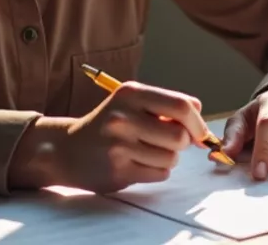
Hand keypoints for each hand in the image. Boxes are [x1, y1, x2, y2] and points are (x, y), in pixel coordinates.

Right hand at [8, 82, 208, 193]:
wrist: (67, 150)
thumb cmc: (109, 124)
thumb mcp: (132, 102)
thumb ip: (166, 106)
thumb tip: (200, 119)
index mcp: (131, 93)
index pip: (181, 106)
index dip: (197, 122)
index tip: (199, 132)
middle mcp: (123, 117)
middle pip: (179, 137)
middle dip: (181, 143)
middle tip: (165, 142)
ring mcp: (119, 145)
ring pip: (171, 158)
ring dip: (167, 158)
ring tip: (146, 152)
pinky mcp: (118, 171)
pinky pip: (159, 174)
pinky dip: (156, 171)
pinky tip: (137, 164)